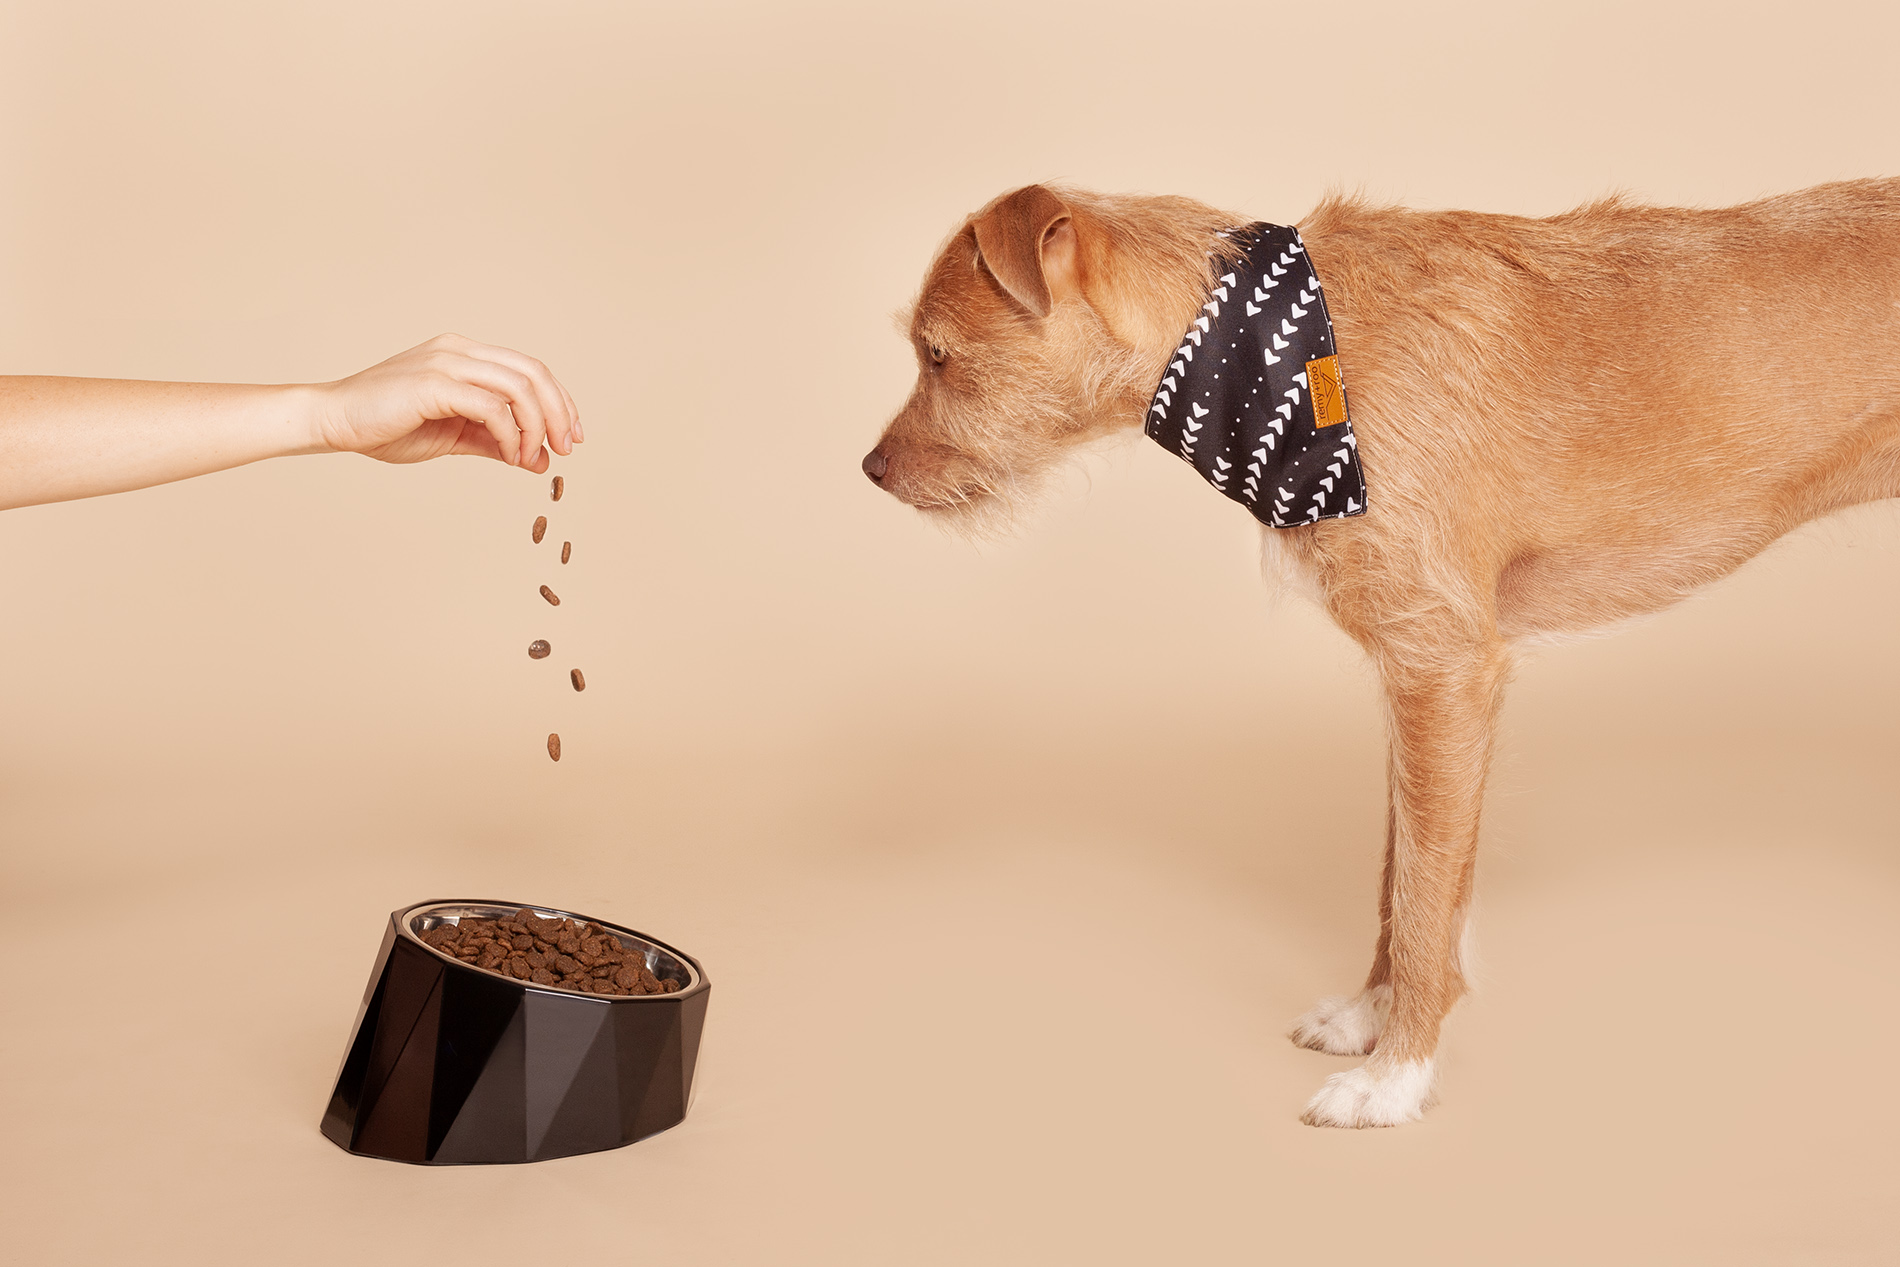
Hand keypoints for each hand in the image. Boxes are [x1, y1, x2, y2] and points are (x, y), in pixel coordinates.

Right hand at [309, 333, 581, 472]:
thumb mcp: (455, 436)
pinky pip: (492, 407)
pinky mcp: (434, 383)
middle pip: (533, 372)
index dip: (559, 400)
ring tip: (533, 457)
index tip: (571, 436)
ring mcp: (447, 362)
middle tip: (567, 448)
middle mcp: (459, 350)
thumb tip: (539, 459)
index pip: (529, 369)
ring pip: (519, 386)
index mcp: (464, 355)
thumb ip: (496, 442)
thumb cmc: (387, 427)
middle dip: (559, 411)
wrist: (334, 422)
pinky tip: (509, 455)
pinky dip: (510, 434)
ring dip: (537, 426)